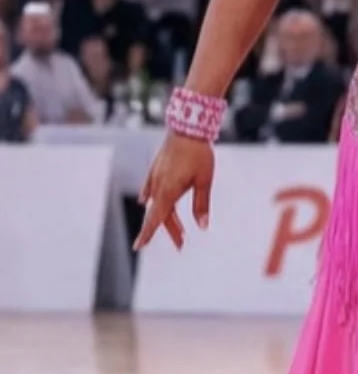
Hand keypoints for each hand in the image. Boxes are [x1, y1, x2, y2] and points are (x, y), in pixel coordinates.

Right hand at [135, 134, 214, 251]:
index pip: (155, 219)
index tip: (138, 247)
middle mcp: (157, 185)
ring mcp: (155, 175)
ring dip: (166, 217)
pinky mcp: (156, 167)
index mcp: (168, 191)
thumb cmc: (199, 154)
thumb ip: (201, 205)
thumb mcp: (204, 181)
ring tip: (179, 229)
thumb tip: (202, 227)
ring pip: (157, 202)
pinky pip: (150, 188)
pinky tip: (146, 202)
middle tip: (181, 245)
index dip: (147, 234)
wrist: (188, 126)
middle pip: (160, 214)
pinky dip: (151, 198)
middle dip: (170, 231)